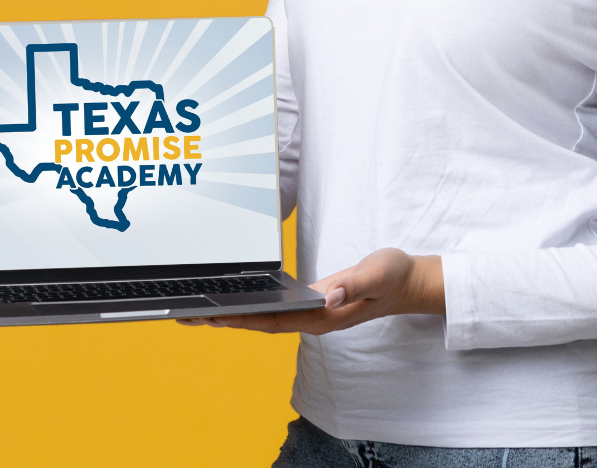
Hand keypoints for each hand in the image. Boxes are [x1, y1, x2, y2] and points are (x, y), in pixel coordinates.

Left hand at [177, 247, 443, 333]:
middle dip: (224, 319)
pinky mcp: (313, 302)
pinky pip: (275, 308)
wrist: (409, 281)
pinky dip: (251, 305)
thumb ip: (356, 283)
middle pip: (260, 323)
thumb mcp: (378, 273)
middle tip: (187, 315)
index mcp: (323, 316)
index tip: (213, 316)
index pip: (274, 320)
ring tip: (199, 310)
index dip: (242, 319)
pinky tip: (235, 301)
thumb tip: (328, 295)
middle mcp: (313, 319)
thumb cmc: (394, 276)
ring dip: (232, 314)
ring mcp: (312, 312)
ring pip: (264, 317)